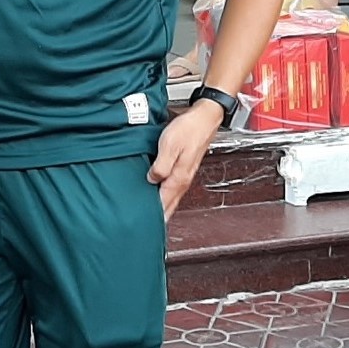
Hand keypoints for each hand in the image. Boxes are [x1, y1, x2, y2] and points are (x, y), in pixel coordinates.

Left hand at [149, 99, 224, 220]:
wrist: (205, 117)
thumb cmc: (189, 129)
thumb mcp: (169, 145)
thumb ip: (160, 166)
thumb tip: (151, 180)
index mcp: (179, 177)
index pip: (164, 202)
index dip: (154, 215)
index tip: (143, 226)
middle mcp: (183, 179)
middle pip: (169, 204)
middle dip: (160, 217)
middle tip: (147, 229)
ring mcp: (185, 174)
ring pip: (172, 197)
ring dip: (163, 207)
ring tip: (153, 218)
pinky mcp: (185, 168)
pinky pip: (174, 188)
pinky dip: (166, 196)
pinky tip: (160, 195)